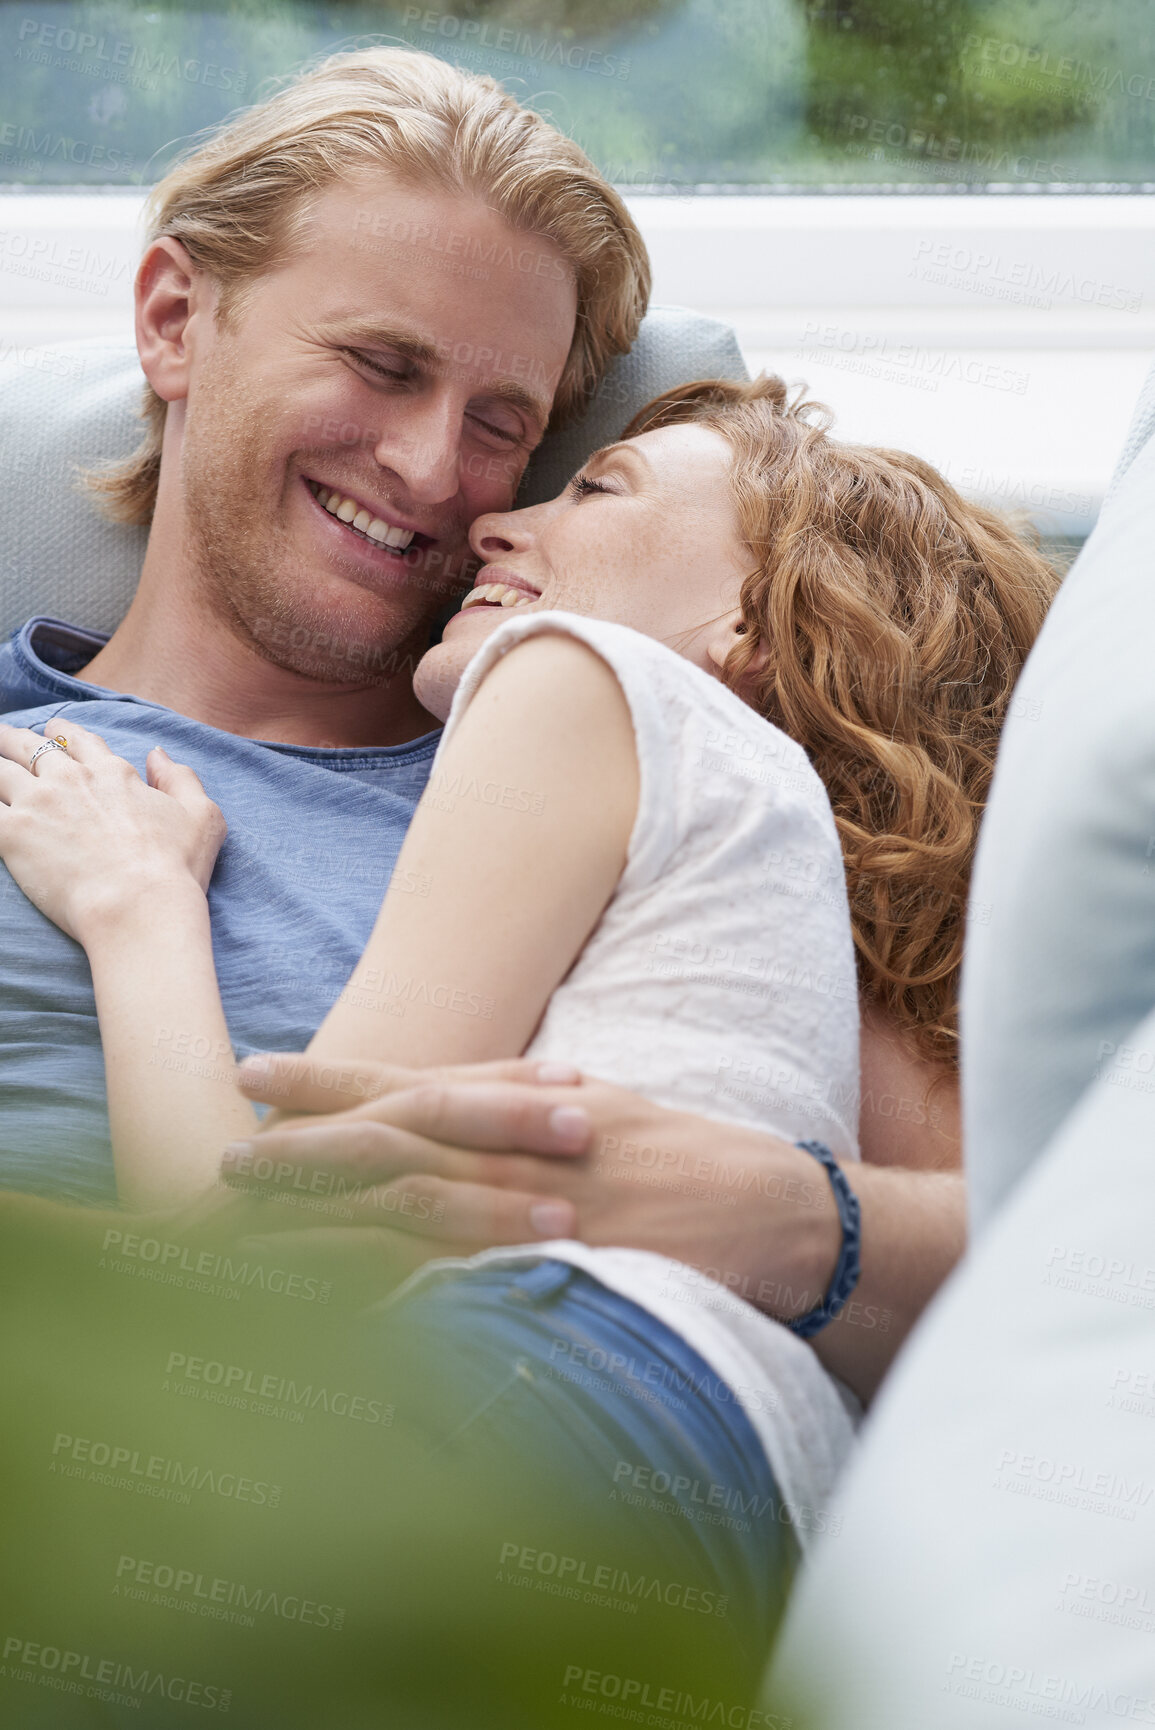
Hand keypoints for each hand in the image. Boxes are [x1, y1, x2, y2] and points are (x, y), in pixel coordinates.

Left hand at [0, 720, 225, 941]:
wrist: (138, 906)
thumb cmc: (175, 868)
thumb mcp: (203, 816)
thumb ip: (180, 778)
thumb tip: (158, 754)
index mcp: (112, 773)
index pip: (79, 741)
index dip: (62, 732)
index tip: (51, 730)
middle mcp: (70, 779)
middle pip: (29, 746)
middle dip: (11, 738)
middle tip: (1, 737)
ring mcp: (38, 803)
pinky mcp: (12, 833)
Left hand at [226, 1053, 839, 1310]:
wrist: (772, 1212)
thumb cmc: (683, 1154)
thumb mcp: (596, 1104)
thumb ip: (517, 1100)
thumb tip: (441, 1094)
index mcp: (524, 1102)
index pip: (403, 1084)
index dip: (322, 1080)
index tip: (253, 1071)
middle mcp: (520, 1147)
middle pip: (389, 1141)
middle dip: (302, 1146)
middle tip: (228, 1153)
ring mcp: (538, 1208)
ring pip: (410, 1205)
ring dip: (328, 1211)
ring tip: (259, 1223)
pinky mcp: (560, 1269)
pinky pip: (465, 1279)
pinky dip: (397, 1283)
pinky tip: (337, 1296)